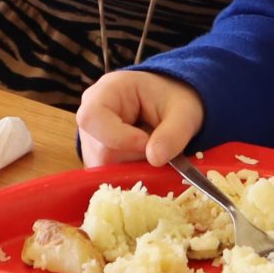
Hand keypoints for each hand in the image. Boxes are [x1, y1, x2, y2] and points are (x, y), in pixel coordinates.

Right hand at [76, 70, 205, 168]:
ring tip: (153, 149)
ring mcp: (91, 143)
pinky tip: (146, 160)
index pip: (92, 118)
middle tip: (160, 147)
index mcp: (104, 93)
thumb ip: (173, 133)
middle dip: (136, 157)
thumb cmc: (174, 101)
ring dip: (137, 167)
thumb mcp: (183, 112)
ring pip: (106, 170)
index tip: (147, 142)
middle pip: (101, 151)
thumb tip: (155, 159)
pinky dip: (134, 175)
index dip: (118, 137)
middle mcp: (90, 119)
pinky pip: (110, 179)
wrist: (171, 106)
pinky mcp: (97, 162)